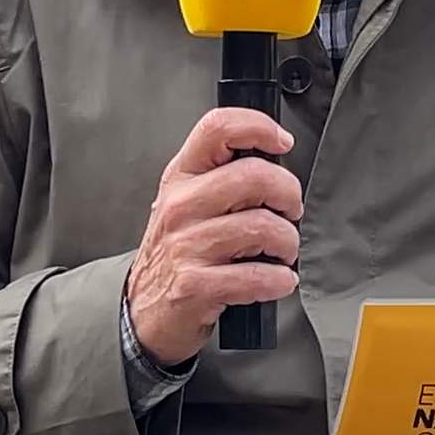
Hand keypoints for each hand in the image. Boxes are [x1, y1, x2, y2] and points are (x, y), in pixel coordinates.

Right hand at [126, 108, 301, 363]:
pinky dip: (279, 280)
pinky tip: (278, 280)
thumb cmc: (178, 250)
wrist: (144, 307)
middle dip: (289, 194)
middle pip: (254, 175)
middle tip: (290, 211)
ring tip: (283, 252)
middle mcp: (181, 205)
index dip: (258, 127)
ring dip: (288, 243)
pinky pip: (256, 276)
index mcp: (182, 176)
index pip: (217, 128)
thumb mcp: (187, 201)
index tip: (281, 142)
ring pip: (262, 227)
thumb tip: (276, 158)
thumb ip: (223, 175)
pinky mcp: (195, 285)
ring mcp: (186, 245)